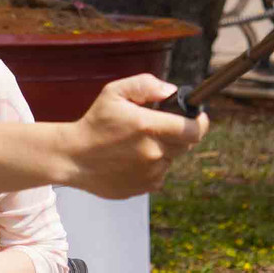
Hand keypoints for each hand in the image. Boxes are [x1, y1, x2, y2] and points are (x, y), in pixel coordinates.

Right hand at [63, 74, 208, 199]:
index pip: (194, 130)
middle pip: (186, 144)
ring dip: (162, 149)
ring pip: (171, 159)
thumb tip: (171, 91)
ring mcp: (150, 173)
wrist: (73, 157)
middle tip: (156, 126)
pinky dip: (152, 166)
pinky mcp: (144, 187)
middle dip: (178, 132)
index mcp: (148, 127)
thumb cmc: (94, 123)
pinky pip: (159, 174)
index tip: (196, 117)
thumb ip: (144, 85)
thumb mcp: (114, 93)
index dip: (200, 122)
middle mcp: (153, 152)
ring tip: (136, 143)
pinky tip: (131, 158)